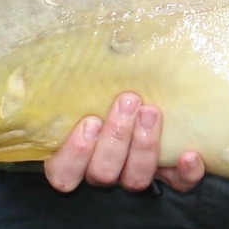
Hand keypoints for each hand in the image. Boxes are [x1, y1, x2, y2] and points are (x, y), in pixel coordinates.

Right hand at [42, 93, 205, 193]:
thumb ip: (65, 78)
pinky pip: (177, 186)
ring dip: (144, 147)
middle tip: (129, 101)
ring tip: (151, 112)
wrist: (150, 91)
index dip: (74, 155)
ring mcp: (135, 175)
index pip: (62, 174)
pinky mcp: (169, 177)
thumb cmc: (106, 84)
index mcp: (74, 157)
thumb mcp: (82, 81)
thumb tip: (39, 43)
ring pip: (134, 180)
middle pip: (102, 174)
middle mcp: (102, 170)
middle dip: (116, 137)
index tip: (90, 122)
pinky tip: (190, 155)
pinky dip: (184, 175)